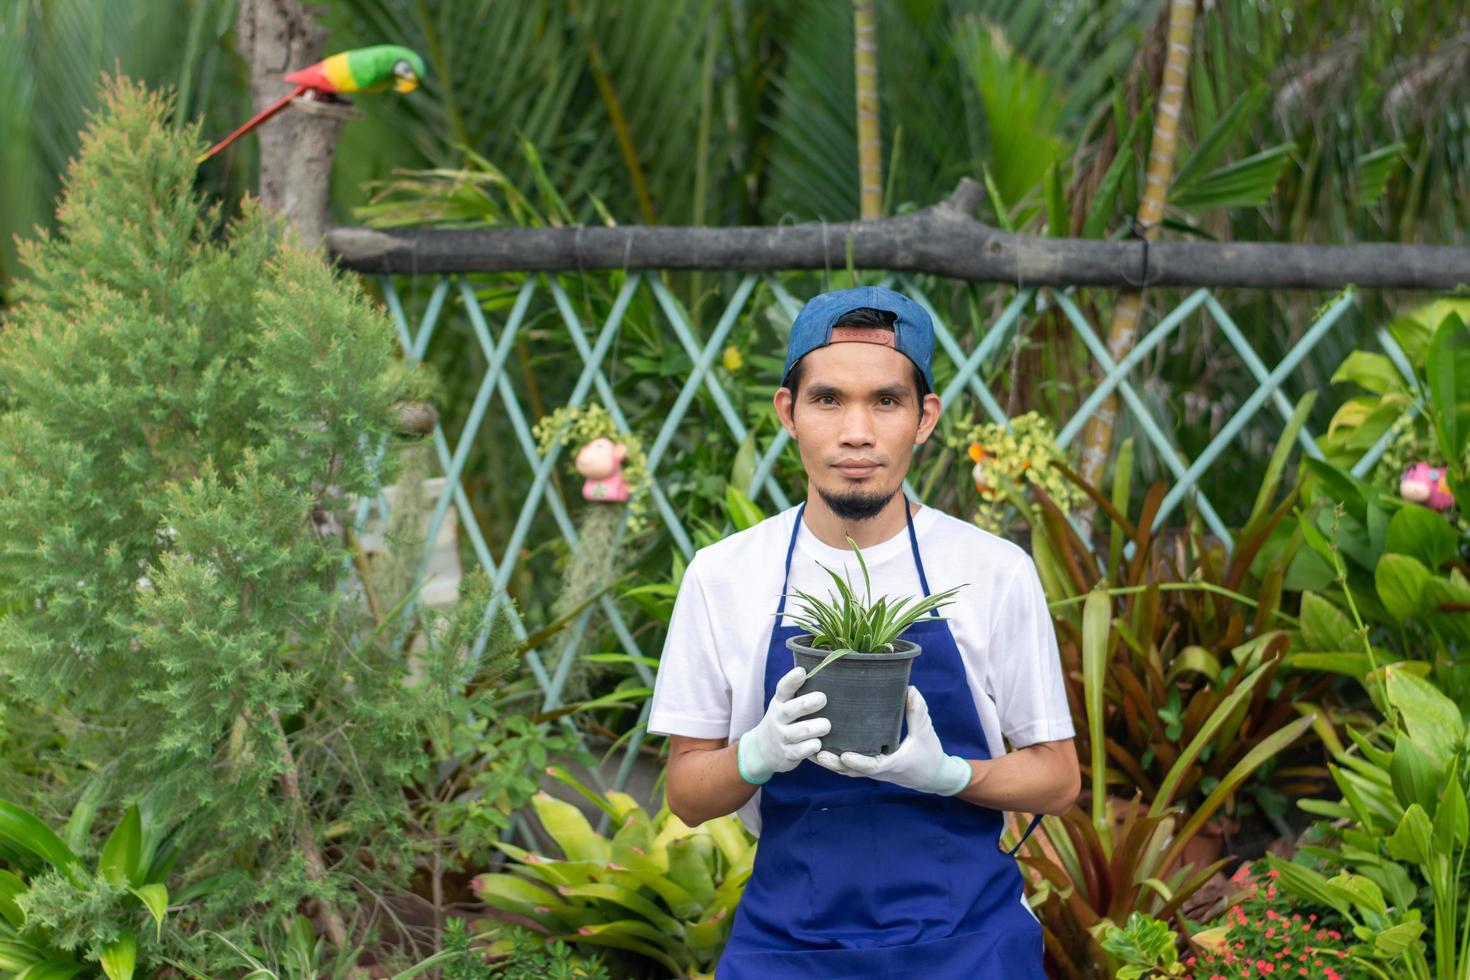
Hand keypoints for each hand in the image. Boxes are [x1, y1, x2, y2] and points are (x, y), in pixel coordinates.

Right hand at [736, 666, 829, 784]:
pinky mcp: (788, 754)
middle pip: (791, 709)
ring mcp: (782, 737)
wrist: (762, 750)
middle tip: (822, 699)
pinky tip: (819, 743)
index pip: (783, 689)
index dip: (791, 680)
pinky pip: (801, 751)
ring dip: (815, 727)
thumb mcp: (784, 704)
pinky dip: (812, 747)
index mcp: (779, 702)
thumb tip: (823, 669)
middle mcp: (779, 718)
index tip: (802, 672)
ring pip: (799, 732)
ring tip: (826, 725)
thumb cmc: (783, 720)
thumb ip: (797, 692)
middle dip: (807, 703)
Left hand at [814, 686, 970, 795]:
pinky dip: (835, 761)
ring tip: (809, 749)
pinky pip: (849, 767)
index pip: (870, 766)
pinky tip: (821, 748)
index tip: (843, 756)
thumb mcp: (925, 732)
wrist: (934, 775)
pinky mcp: (870, 767)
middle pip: (850, 770)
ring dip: (829, 763)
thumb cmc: (930, 755)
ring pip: (846, 770)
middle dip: (832, 763)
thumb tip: (909, 689)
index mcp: (890, 764)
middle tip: (814, 753)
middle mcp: (877, 770)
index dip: (857, 762)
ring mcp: (872, 770)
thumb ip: (917, 712)